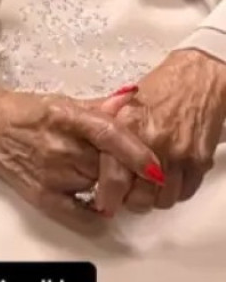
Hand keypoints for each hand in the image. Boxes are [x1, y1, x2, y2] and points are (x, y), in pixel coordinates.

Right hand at [0, 64, 163, 223]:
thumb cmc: (25, 113)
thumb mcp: (64, 102)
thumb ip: (100, 106)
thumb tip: (132, 100)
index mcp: (64, 117)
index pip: (109, 135)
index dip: (136, 152)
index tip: (155, 167)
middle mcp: (58, 147)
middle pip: (109, 166)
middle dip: (124, 169)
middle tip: (133, 170)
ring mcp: (50, 175)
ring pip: (100, 188)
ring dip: (110, 185)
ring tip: (105, 177)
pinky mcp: (41, 197)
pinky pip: (80, 216)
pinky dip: (96, 214)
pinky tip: (102, 206)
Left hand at [95, 50, 225, 214]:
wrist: (199, 77)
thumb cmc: (161, 88)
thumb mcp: (123, 103)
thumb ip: (103, 128)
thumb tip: (81, 152)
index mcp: (128, 126)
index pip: (114, 177)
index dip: (108, 197)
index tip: (105, 204)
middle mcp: (153, 142)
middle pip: (139, 197)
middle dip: (131, 201)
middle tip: (128, 194)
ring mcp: (179, 153)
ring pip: (163, 200)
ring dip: (154, 199)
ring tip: (148, 187)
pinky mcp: (199, 160)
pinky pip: (185, 193)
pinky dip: (176, 192)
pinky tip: (169, 179)